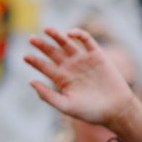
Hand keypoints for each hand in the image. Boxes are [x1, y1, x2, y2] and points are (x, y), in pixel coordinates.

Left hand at [24, 28, 141, 137]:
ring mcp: (83, 60)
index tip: (25, 56)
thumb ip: (47, 95)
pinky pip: (86, 40)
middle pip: (53, 52)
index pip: (44, 66)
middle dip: (42, 45)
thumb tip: (30, 81)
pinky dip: (79, 34)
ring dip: (57, 36)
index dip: (34, 61)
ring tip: (46, 29)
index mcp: (62, 79)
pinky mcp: (97, 55)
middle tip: (31, 39)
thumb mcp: (66, 106)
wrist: (116, 109)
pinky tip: (70, 33)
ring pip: (67, 43)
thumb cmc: (91, 111)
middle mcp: (71, 67)